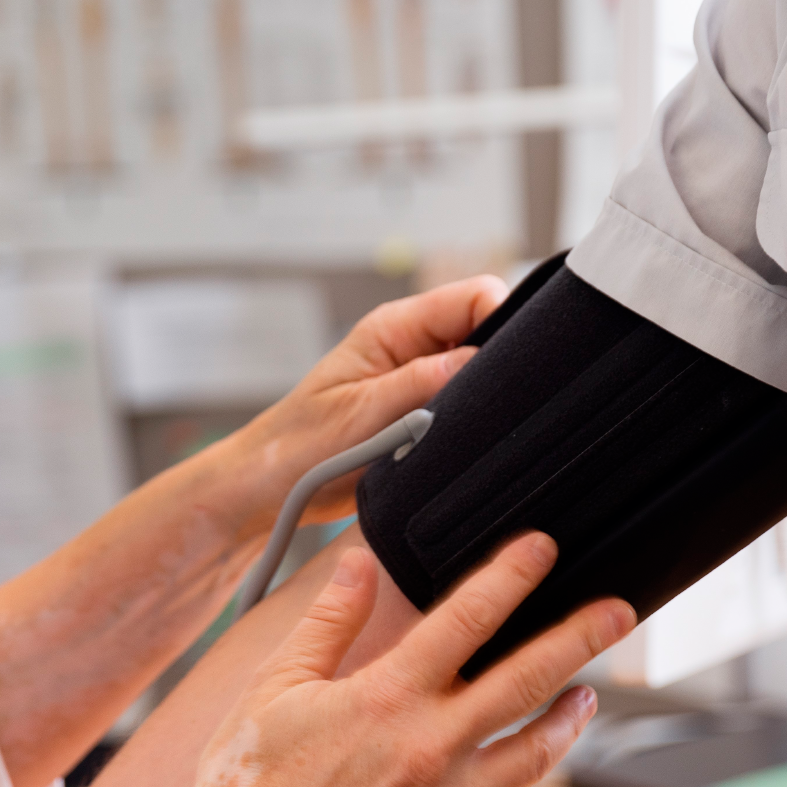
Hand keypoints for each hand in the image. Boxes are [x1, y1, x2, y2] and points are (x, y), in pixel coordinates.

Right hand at [148, 535, 634, 786]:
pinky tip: (500, 762)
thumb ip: (328, 621)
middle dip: (580, 639)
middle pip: (527, 683)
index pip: (466, 619)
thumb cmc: (246, 785)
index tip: (539, 548)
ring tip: (587, 695)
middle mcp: (429, 751)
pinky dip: (503, 776)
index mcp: (386, 699)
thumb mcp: (275, 685)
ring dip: (569, 719)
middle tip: (618, 612)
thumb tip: (357, 565)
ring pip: (533, 755)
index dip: (509, 575)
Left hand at [224, 276, 508, 528]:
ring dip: (485, 401)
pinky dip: (475, 425)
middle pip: (487, 332)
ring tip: (476, 431)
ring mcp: (422, 382)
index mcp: (394, 329)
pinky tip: (470, 446)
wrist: (270, 489)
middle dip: (501, 364)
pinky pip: (469, 410)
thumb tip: (478, 361)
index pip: (472, 297)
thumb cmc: (297, 447)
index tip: (516, 362)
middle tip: (498, 405)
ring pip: (483, 375)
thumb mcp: (359, 415)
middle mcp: (413, 348)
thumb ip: (418, 385)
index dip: (503, 320)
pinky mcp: (427, 415)